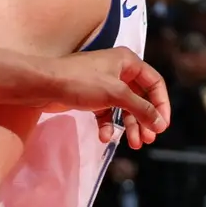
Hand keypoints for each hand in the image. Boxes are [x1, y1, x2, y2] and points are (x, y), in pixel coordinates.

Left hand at [37, 47, 167, 147]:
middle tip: (148, 140)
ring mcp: (104, 84)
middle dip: (144, 119)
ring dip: (129, 126)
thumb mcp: (116, 94)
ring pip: (124, 108)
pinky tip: (104, 137)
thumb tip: (160, 123)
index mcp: (128, 62)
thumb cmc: (81, 82)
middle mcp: (118, 70)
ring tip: (133, 144)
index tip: (162, 126)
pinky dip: (107, 125)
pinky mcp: (91, 97)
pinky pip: (106, 113)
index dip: (161, 105)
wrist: (44, 85)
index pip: (154, 83)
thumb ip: (141, 109)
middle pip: (140, 98)